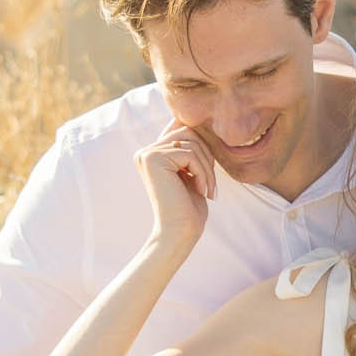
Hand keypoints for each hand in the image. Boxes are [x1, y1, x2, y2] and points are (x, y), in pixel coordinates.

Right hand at [136, 122, 215, 255]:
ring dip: (207, 167)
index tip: (207, 174)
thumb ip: (191, 147)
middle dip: (206, 156)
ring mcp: (146, 154)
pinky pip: (190, 154)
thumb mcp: (192, 171)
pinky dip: (203, 173)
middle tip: (210, 184)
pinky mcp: (153, 159)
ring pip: (192, 143)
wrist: (180, 232)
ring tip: (207, 189)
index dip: (202, 148)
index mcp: (152, 153)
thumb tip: (194, 122)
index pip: (185, 131)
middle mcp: (145, 151)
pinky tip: (202, 191)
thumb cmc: (189, 207)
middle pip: (189, 132)